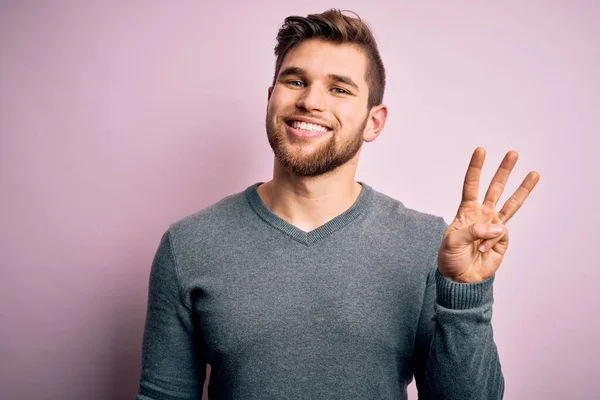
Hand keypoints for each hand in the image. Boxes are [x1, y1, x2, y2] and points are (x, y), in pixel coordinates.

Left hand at [437, 147, 539, 282]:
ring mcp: (493, 227)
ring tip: (533, 174)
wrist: (460, 278)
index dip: (476, 168)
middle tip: (513, 153)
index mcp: (466, 211)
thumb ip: (473, 231)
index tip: (481, 151)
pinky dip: (491, 243)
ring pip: (511, 204)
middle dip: (504, 171)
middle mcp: (482, 215)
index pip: (471, 185)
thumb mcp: (453, 241)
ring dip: (522, 189)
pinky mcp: (502, 240)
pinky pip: (501, 235)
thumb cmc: (450, 258)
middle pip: (495, 189)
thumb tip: (497, 226)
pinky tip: (483, 251)